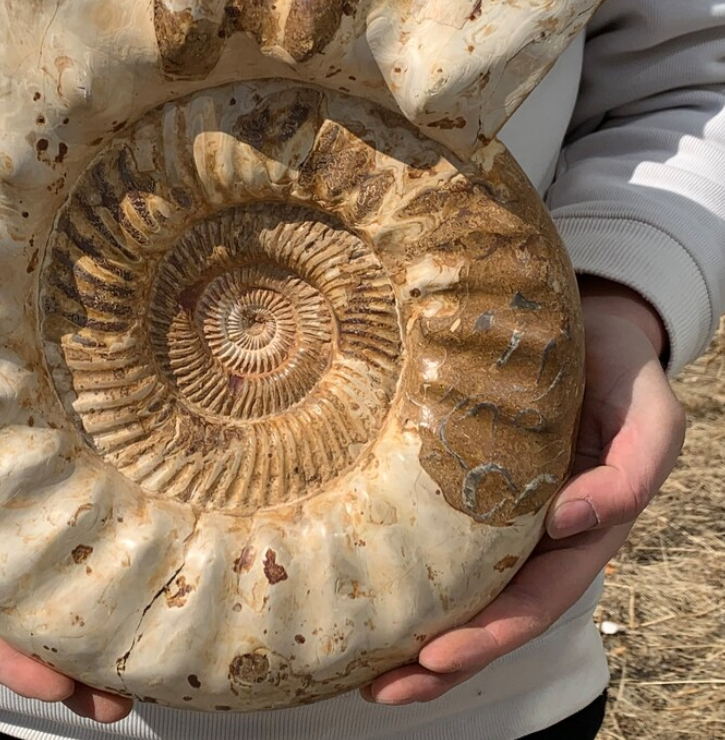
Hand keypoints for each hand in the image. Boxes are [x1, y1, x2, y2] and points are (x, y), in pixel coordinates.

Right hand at [0, 354, 131, 722]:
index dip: (7, 659)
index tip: (56, 686)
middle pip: (25, 614)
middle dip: (69, 661)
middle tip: (119, 699)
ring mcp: (19, 506)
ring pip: (60, 570)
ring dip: (100, 615)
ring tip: (149, 654)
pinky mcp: (48, 460)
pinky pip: (79, 505)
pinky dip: (112, 537)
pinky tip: (152, 556)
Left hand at [363, 277, 685, 704]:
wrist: (592, 326)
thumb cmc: (621, 370)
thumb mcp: (651, 414)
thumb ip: (636, 468)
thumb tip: (573, 520)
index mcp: (582, 528)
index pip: (535, 598)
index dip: (491, 632)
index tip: (436, 655)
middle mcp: (539, 532)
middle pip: (491, 610)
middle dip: (441, 657)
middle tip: (382, 687)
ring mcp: (503, 512)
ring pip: (461, 584)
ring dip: (417, 631)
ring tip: (361, 667)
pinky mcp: (469, 481)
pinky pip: (439, 533)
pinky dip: (408, 567)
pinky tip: (367, 585)